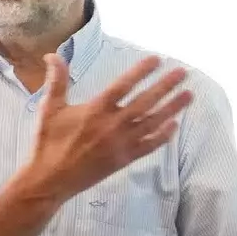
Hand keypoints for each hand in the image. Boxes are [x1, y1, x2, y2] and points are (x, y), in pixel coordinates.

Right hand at [15, 54, 193, 207]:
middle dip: (166, 85)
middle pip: (146, 101)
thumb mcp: (49, 109)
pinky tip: (174, 125)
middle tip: (182, 72)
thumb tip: (52, 55)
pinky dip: (163, 136)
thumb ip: (56, 81)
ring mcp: (121, 143)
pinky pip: (149, 145)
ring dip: (172, 108)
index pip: (124, 85)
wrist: (50, 180)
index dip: (141, 71)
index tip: (157, 59)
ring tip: (189, 95)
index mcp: (96, 110)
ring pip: (153, 122)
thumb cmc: (48, 143)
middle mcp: (113, 125)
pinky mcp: (124, 159)